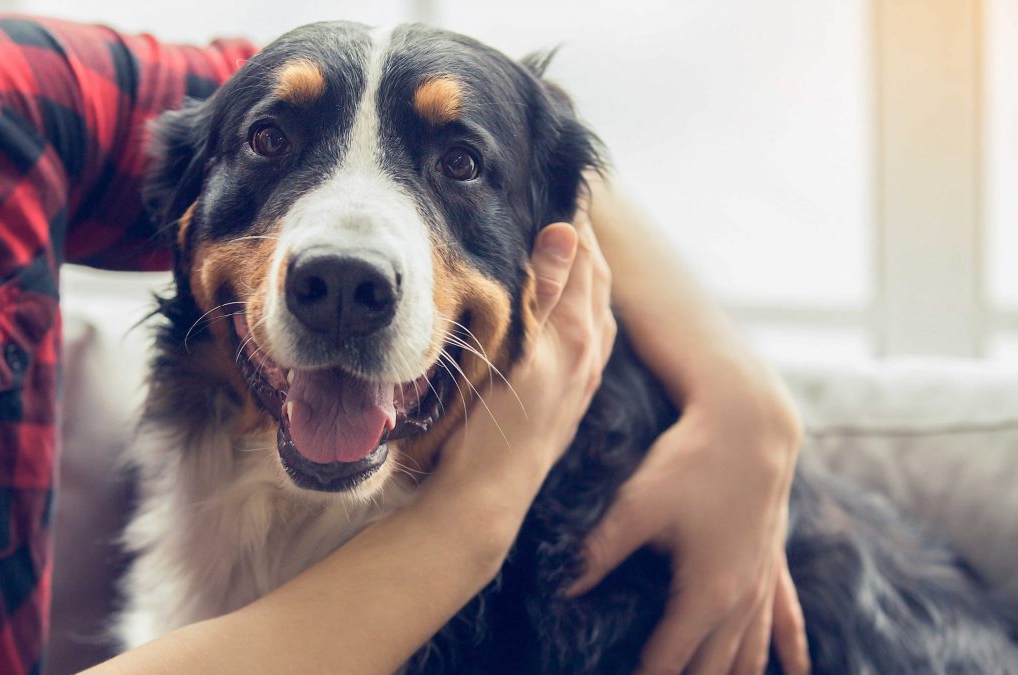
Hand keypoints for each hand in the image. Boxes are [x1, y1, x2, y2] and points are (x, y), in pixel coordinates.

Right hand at [433, 212, 616, 511]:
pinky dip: (586, 314)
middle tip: (571, 211)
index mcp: (577, 336)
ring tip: (574, 254)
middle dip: (587, 246)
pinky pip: (592, 344)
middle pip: (598, 285)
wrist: (486, 496)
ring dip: (589, 280)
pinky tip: (573, 321)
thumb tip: (565, 232)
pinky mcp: (571, 403)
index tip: (566, 190)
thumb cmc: (490, 425)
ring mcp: (581, 382)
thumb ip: (544, 291)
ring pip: (597, 315)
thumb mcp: (515, 350)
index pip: (585, 262)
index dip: (577, 224)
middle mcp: (589, 356)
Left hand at [567, 363, 809, 674]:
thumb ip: (598, 552)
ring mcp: (761, 583)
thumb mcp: (635, 505)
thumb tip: (562, 589)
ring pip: (749, 653)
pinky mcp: (773, 563)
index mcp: (705, 594)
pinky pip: (785, 622)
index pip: (668, 660)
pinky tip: (794, 673)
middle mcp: (740, 599)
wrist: (751, 423)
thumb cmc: (689, 461)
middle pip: (712, 668)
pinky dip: (786, 653)